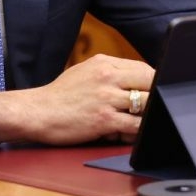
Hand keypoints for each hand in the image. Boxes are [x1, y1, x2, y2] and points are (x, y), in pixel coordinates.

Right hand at [0, 54, 153, 145]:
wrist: (37, 112)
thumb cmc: (60, 95)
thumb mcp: (84, 72)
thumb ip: (109, 73)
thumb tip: (135, 80)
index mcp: (103, 63)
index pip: (142, 67)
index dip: (154, 81)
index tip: (157, 91)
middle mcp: (107, 76)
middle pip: (149, 81)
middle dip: (158, 94)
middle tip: (158, 105)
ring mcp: (106, 97)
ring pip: (146, 103)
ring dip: (150, 113)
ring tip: (146, 120)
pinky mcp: (104, 119)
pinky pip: (136, 125)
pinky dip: (141, 130)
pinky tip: (134, 133)